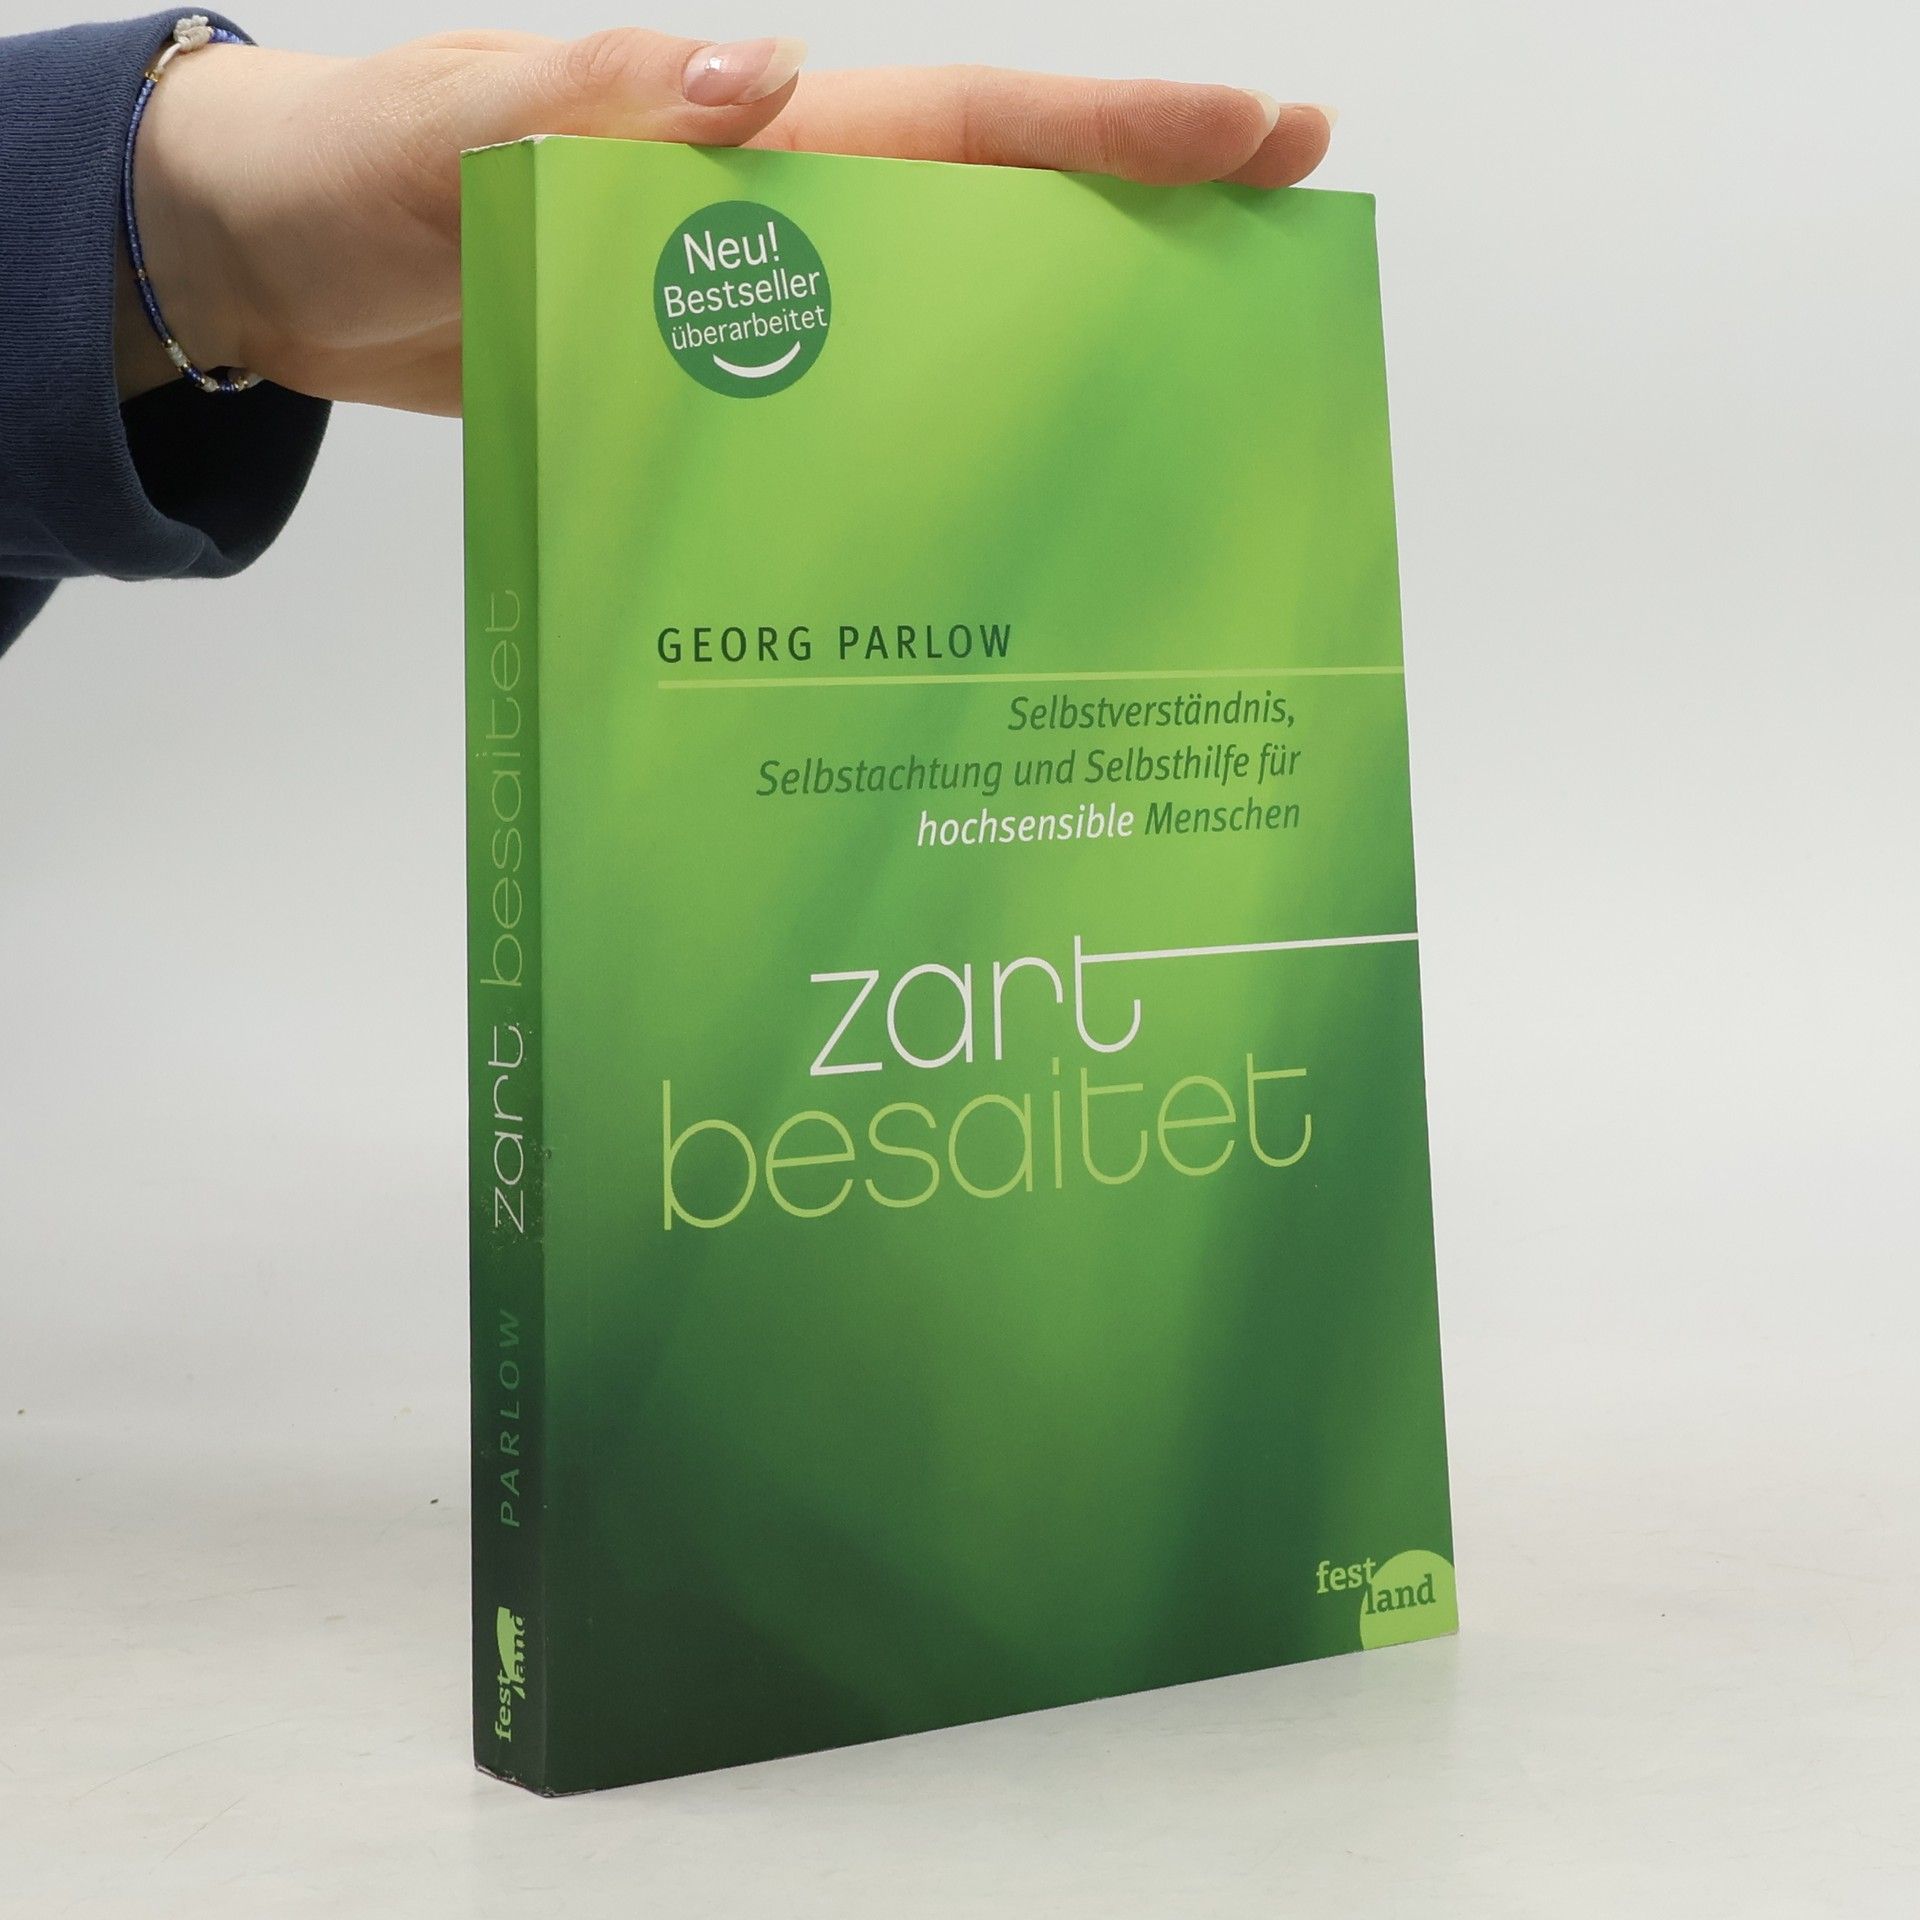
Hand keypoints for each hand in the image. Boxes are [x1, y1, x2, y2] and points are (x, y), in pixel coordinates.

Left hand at [119, 29, 1334, 413]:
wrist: (285, 269)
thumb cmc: (353, 175)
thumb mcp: (449, 131)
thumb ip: (588, 105)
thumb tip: (762, 85)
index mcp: (748, 143)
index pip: (964, 125)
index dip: (1113, 133)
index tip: (1258, 135)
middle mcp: (781, 224)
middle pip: (998, 217)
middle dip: (1145, 226)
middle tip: (1285, 262)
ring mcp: (758, 315)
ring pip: (941, 320)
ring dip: (1060, 351)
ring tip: (1182, 413)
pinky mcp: (715, 394)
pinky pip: (848, 410)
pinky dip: (924, 445)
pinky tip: (978, 514)